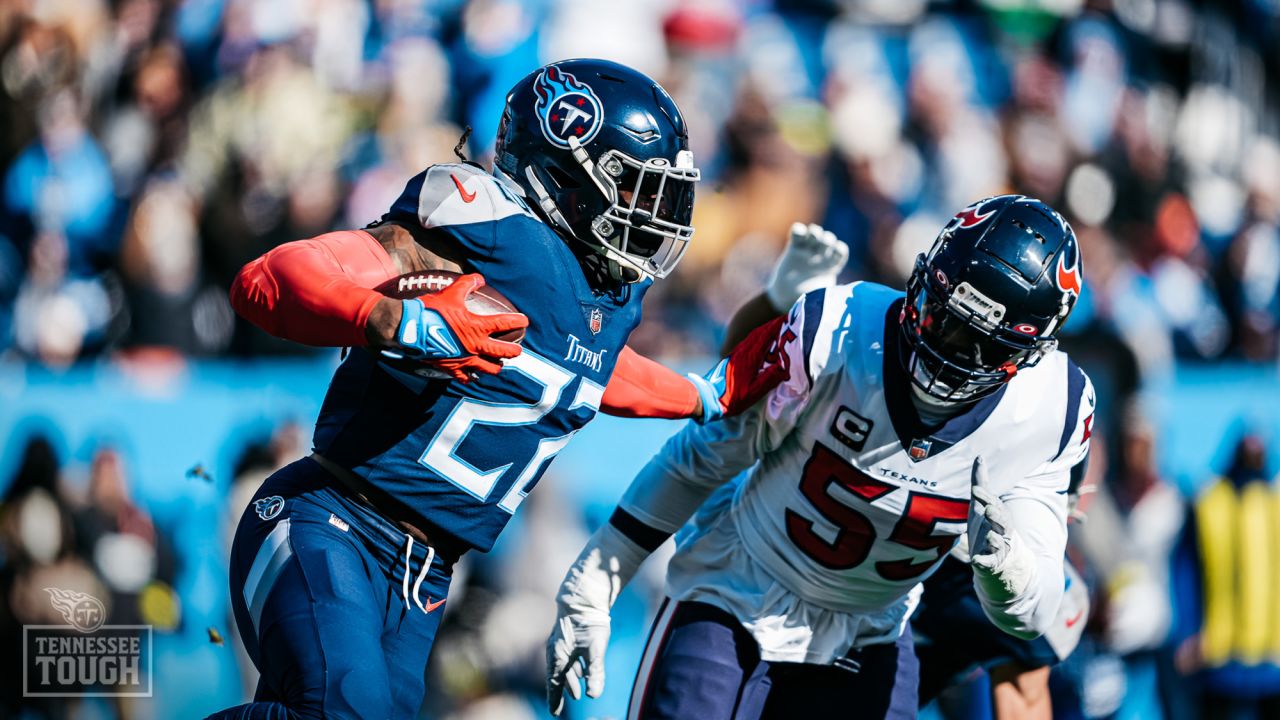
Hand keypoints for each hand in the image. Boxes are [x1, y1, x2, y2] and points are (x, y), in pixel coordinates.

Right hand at [382, 274, 527, 381]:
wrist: (409, 329)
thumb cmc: (431, 310)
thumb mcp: (450, 293)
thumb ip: (467, 284)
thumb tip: (479, 278)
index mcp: (477, 327)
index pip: (504, 324)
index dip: (517, 321)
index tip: (525, 321)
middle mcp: (474, 346)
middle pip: (502, 352)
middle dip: (514, 352)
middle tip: (518, 350)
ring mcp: (464, 359)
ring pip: (489, 369)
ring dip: (497, 366)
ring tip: (499, 364)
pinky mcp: (452, 368)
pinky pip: (467, 378)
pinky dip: (473, 377)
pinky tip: (475, 376)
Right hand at [546, 600, 610, 715]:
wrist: (585, 597)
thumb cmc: (589, 623)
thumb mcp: (595, 649)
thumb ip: (595, 672)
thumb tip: (593, 695)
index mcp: (558, 656)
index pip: (554, 683)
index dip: (555, 699)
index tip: (554, 713)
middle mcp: (555, 651)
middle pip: (557, 676)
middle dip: (562, 692)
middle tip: (561, 708)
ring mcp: (560, 644)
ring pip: (563, 667)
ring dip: (570, 680)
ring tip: (576, 693)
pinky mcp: (568, 638)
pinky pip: (568, 658)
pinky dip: (573, 668)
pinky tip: (581, 672)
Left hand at [689, 315, 790, 422]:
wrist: (709, 397)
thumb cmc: (732, 397)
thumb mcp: (754, 392)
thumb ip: (770, 379)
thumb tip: (784, 368)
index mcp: (750, 358)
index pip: (765, 337)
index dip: (775, 327)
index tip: (786, 319)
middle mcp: (742, 352)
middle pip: (758, 333)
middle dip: (771, 326)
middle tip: (783, 322)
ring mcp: (736, 354)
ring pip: (752, 337)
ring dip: (764, 331)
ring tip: (775, 332)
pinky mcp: (732, 358)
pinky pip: (748, 343)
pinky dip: (757, 339)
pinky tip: (761, 346)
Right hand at [766, 223, 848, 310]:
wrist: (784, 298)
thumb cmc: (804, 300)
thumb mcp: (820, 297)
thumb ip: (829, 292)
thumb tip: (840, 291)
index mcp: (831, 266)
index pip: (840, 251)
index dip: (839, 249)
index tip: (833, 255)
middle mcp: (820, 256)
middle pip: (828, 239)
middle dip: (827, 239)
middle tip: (823, 243)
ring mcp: (807, 250)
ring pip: (815, 232)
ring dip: (815, 231)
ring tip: (812, 235)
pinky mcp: (793, 248)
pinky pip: (797, 232)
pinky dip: (798, 229)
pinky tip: (797, 234)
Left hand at [968, 458, 1033, 599]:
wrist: (1001, 562)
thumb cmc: (989, 528)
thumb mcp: (982, 506)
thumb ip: (982, 484)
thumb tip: (979, 456)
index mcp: (1000, 516)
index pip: (995, 505)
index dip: (986, 498)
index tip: (976, 490)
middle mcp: (1002, 532)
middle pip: (1003, 523)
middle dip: (996, 516)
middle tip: (988, 510)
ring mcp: (998, 549)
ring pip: (999, 543)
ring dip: (994, 539)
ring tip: (988, 535)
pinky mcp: (992, 564)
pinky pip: (989, 563)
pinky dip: (983, 562)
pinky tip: (975, 560)